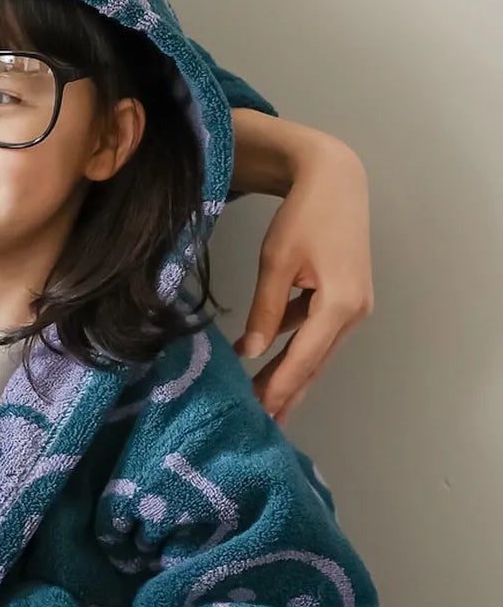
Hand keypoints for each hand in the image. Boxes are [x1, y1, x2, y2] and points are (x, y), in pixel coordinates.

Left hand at [233, 126, 372, 424]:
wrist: (337, 182)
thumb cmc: (305, 216)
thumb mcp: (277, 262)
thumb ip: (267, 309)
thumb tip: (252, 350)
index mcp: (339, 305)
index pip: (304, 358)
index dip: (280, 387)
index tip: (261, 414)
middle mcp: (354, 313)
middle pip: (314, 362)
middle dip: (287, 392)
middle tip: (262, 424)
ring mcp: (355, 307)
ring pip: (317, 351)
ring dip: (290, 374)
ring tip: (262, 402)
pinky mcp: (347, 299)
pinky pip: (317, 333)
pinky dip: (295, 349)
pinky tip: (267, 362)